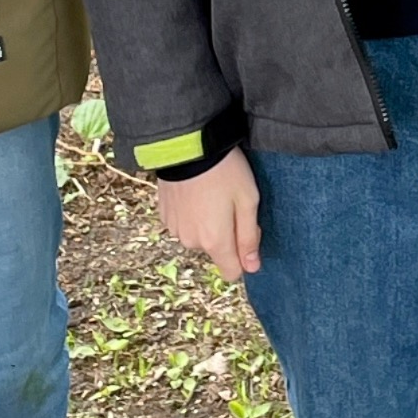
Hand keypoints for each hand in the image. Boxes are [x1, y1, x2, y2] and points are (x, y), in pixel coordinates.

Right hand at [154, 154, 259, 277]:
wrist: (187, 145)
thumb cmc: (225, 171)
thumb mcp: (248, 201)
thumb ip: (250, 237)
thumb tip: (252, 267)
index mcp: (214, 241)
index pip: (231, 272)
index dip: (243, 257)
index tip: (247, 232)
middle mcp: (192, 241)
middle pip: (216, 250)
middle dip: (226, 234)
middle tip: (231, 203)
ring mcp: (175, 229)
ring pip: (199, 237)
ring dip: (207, 223)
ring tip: (212, 194)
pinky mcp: (164, 215)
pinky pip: (184, 224)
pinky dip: (192, 213)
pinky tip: (196, 192)